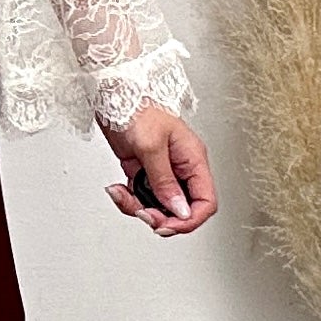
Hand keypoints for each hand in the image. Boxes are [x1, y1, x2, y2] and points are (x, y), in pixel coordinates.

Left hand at [102, 108, 217, 236]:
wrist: (115, 95)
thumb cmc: (138, 107)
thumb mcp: (152, 146)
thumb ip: (164, 181)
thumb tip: (179, 210)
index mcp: (193, 160)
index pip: (205, 201)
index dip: (189, 219)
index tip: (167, 224)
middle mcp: (180, 168)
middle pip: (181, 209)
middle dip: (160, 216)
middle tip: (142, 213)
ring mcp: (162, 171)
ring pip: (158, 206)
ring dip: (137, 207)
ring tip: (122, 194)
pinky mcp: (143, 171)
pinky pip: (140, 197)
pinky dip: (127, 198)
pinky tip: (117, 189)